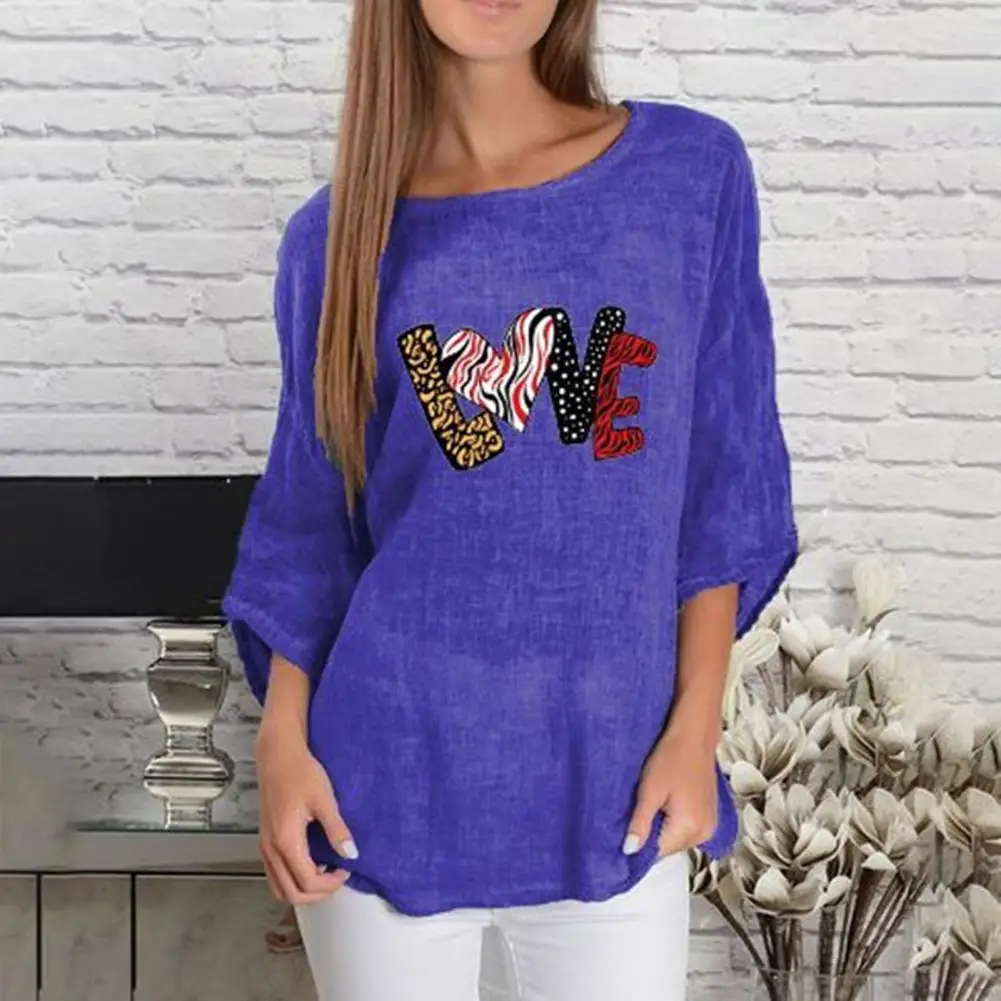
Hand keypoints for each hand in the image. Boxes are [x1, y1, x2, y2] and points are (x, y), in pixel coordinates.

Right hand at [255, 727, 355, 903]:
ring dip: (302, 890)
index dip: (330, 884)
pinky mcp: (265, 840)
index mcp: (285, 840)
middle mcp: (270, 848)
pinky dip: (291, 879)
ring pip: (279, 888)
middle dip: (317, 894)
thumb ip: (337, 830)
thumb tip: (350, 853)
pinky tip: (309, 864)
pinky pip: (274, 874)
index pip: (307, 882)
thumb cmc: (299, 771)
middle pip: (291, 894)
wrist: (278, 755)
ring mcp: (265, 846)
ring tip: (323, 874)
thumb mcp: (324, 799)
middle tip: (336, 879)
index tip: (344, 870)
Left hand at [623, 726, 717, 858]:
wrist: (694, 736)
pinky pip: (686, 830)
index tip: (626, 833)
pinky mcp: (709, 817)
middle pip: (667, 849)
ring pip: (676, 840)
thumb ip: (640, 823)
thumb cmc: (673, 756)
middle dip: (651, 835)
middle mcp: (704, 833)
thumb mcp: (649, 791)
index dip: (638, 845)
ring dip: (662, 829)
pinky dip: (674, 822)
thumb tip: (629, 850)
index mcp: (689, 828)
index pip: (657, 854)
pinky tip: (666, 804)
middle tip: (640, 811)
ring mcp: (709, 826)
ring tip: (654, 804)